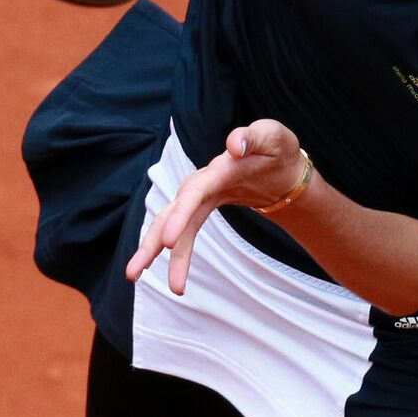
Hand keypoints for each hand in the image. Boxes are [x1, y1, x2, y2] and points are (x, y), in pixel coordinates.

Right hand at [125, 119, 313, 295]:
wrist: (281, 164)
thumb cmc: (276, 148)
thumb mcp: (273, 137)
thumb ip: (253, 137)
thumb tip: (235, 144)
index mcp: (220, 168)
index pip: (195, 192)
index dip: (180, 215)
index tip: (170, 242)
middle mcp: (203, 182)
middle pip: (171, 211)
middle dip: (153, 240)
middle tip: (136, 272)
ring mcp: (200, 195)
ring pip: (172, 225)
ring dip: (154, 252)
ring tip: (136, 278)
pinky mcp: (203, 207)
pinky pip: (184, 232)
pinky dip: (176, 254)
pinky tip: (173, 278)